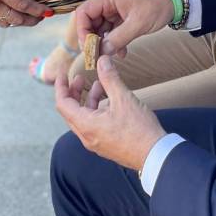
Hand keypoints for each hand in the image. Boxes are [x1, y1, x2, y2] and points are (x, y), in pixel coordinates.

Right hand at [0, 0, 47, 26]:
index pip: (22, 4)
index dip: (37, 10)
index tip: (49, 12)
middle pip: (17, 19)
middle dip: (32, 21)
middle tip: (42, 17)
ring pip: (5, 23)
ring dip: (18, 22)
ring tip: (28, 18)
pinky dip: (4, 20)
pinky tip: (6, 14)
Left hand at [55, 56, 165, 171]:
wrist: (155, 155)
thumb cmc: (139, 129)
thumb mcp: (123, 98)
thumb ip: (110, 78)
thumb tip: (102, 60)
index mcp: (86, 125)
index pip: (62, 104)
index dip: (60, 87)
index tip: (62, 74)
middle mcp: (86, 136)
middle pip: (70, 112)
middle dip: (74, 92)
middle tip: (79, 78)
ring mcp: (96, 143)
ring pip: (83, 118)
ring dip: (87, 100)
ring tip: (99, 85)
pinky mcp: (106, 145)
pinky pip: (93, 125)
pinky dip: (95, 110)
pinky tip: (109, 102)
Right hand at [74, 0, 174, 56]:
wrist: (175, 0)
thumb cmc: (157, 5)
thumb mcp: (138, 24)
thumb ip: (118, 38)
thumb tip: (101, 52)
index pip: (83, 12)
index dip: (82, 30)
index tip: (88, 47)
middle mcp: (108, 2)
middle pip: (90, 21)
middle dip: (92, 39)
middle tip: (97, 55)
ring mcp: (115, 9)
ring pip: (101, 27)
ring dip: (104, 42)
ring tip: (110, 56)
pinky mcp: (122, 16)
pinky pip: (112, 30)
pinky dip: (114, 42)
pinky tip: (122, 53)